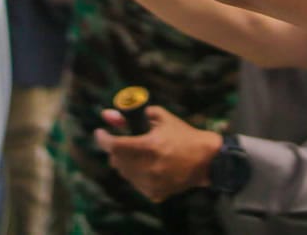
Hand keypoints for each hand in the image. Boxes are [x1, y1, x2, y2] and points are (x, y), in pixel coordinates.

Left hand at [94, 107, 222, 202]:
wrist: (206, 160)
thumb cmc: (184, 135)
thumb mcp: (165, 119)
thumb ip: (142, 113)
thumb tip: (117, 113)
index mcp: (149, 146)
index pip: (114, 145)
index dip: (103, 138)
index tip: (100, 132)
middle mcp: (148, 167)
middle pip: (117, 160)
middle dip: (115, 148)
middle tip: (121, 141)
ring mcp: (151, 183)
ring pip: (124, 173)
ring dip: (125, 161)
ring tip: (139, 152)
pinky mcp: (155, 194)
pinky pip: (136, 183)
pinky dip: (136, 173)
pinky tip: (149, 165)